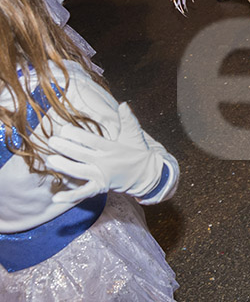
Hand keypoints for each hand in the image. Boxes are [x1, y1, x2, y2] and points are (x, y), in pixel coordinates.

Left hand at [45, 103, 163, 204]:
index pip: (92, 141)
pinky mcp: (100, 187)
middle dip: (65, 148)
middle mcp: (106, 163)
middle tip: (51, 141)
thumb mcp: (135, 135)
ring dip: (64, 167)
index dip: (77, 135)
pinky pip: (84, 192)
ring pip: (80, 172)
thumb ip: (128, 119)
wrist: (148, 175)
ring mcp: (102, 176)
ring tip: (49, 160)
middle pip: (82, 155)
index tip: (64, 129)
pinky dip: (70, 196)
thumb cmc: (139, 152)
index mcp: (113, 148)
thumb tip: (123, 104)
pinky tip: (56, 197)